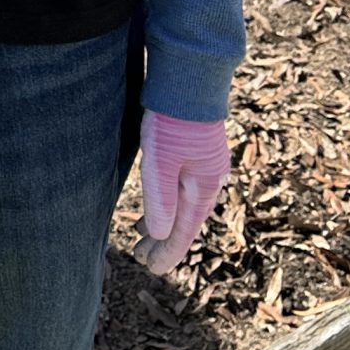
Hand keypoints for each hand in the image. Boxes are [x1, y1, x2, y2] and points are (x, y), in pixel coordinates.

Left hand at [136, 110, 230, 276]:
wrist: (188, 79)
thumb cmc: (173, 119)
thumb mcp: (160, 162)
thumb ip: (160, 200)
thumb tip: (162, 236)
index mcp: (204, 186)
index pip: (185, 230)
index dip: (169, 252)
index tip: (153, 270)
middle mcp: (208, 180)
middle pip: (184, 220)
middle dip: (162, 241)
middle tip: (141, 258)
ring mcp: (203, 166)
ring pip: (181, 204)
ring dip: (163, 221)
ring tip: (143, 237)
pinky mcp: (193, 152)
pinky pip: (180, 188)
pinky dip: (166, 202)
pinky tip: (156, 205)